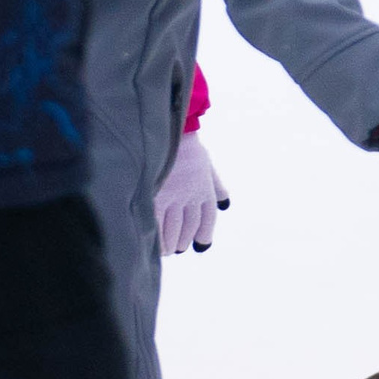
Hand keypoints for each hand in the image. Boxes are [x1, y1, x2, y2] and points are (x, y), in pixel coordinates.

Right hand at [155, 129, 225, 254]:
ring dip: (170, 244)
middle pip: (189, 228)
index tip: (200, 245)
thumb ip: (217, 186)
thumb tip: (226, 204)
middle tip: (176, 247)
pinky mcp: (156, 196)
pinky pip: (156, 224)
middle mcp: (191, 195)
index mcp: (204, 188)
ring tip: (166, 250)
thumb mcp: (207, 166)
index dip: (205, 234)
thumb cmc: (186, 148)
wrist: (167, 128)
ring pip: (173, 230)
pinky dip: (155, 237)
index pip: (208, 218)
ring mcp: (173, 196)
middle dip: (183, 240)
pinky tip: (152, 242)